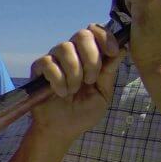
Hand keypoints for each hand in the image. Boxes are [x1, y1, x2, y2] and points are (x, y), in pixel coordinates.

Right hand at [30, 24, 122, 144]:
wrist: (61, 130)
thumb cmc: (82, 113)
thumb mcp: (102, 94)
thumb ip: (109, 73)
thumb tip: (122, 48)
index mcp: (89, 57)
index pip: (95, 31)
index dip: (105, 37)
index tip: (112, 52)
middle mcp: (72, 54)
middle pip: (82, 34)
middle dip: (91, 56)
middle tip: (91, 79)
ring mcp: (54, 59)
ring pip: (65, 48)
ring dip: (74, 72)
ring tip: (74, 90)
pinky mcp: (39, 68)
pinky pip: (49, 63)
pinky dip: (58, 80)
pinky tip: (60, 92)